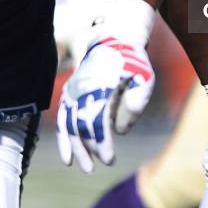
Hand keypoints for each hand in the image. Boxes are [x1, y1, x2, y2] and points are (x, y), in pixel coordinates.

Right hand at [57, 0, 155, 172]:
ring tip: (81, 167)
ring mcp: (75, 90)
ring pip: (68, 124)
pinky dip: (63, 137)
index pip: (98, 121)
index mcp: (102, 87)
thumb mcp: (144, 77)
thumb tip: (121, 130)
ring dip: (73, 147)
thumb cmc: (134, 61)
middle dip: (88, 150)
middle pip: (81, 126)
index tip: (109, 159)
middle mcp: (84, 89)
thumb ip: (137, 101)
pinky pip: (63, 117)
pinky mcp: (71, 91)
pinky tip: (68, 155)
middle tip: (95, 169)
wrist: (114, 38)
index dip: (102, 143)